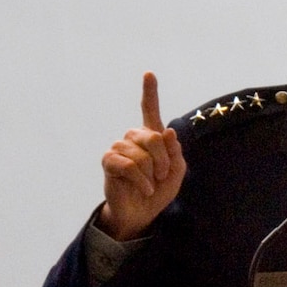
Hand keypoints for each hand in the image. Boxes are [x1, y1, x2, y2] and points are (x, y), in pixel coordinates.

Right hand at [97, 72, 186, 240]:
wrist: (143, 212)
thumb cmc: (159, 190)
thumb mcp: (176, 171)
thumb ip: (175, 152)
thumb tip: (167, 132)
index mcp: (151, 137)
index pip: (150, 110)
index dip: (149, 92)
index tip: (149, 74)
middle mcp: (133, 138)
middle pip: (152, 137)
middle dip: (163, 160)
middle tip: (162, 175)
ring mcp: (119, 148)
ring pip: (140, 154)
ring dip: (151, 173)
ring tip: (150, 183)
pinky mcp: (109, 162)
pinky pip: (128, 166)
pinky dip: (141, 181)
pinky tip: (143, 188)